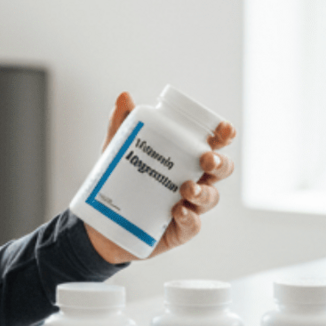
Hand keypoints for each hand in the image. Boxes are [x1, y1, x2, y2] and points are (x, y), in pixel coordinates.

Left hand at [84, 91, 237, 263]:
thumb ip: (122, 126)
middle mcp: (194, 179)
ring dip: (203, 192)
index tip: (223, 130)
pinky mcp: (180, 229)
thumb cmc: (119, 181)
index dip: (223, 136)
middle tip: (205, 159)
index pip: (212, 144)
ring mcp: (190, 206)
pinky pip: (193, 225)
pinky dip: (189, 218)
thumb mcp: (117, 151)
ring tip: (186, 188)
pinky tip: (178, 211)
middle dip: (219, 162)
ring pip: (211, 197)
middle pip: (221, 169)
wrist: (102, 222)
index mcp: (185, 157)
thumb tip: (123, 97)